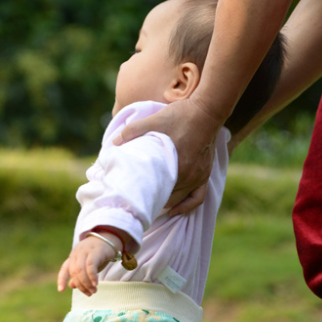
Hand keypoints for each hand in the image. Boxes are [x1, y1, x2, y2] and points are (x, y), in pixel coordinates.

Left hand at [56, 236, 116, 295]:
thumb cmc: (97, 255)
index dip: (61, 279)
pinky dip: (92, 276)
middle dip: (81, 286)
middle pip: (74, 272)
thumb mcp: (87, 265)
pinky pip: (91, 265)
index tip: (61, 290)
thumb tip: (71, 286)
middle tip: (89, 294)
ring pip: (81, 270)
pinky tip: (95, 284)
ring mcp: (85, 252)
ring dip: (86, 283)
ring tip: (94, 291)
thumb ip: (79, 275)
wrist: (108, 239)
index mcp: (73, 257)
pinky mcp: (95, 252)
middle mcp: (76, 254)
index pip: (64, 269)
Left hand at [113, 99, 222, 213]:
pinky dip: (186, 206)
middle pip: (167, 198)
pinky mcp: (205, 174)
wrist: (207, 112)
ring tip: (152, 204)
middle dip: (153, 200)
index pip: (157, 189)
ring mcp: (198, 176)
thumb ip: (133, 130)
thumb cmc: (181, 115)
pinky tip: (175, 209)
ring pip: (180, 200)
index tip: (133, 196)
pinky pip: (198, 198)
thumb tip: (114, 142)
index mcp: (175, 165)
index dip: (144, 195)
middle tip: (140, 201)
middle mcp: (188, 176)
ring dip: (167, 203)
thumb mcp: (154, 119)